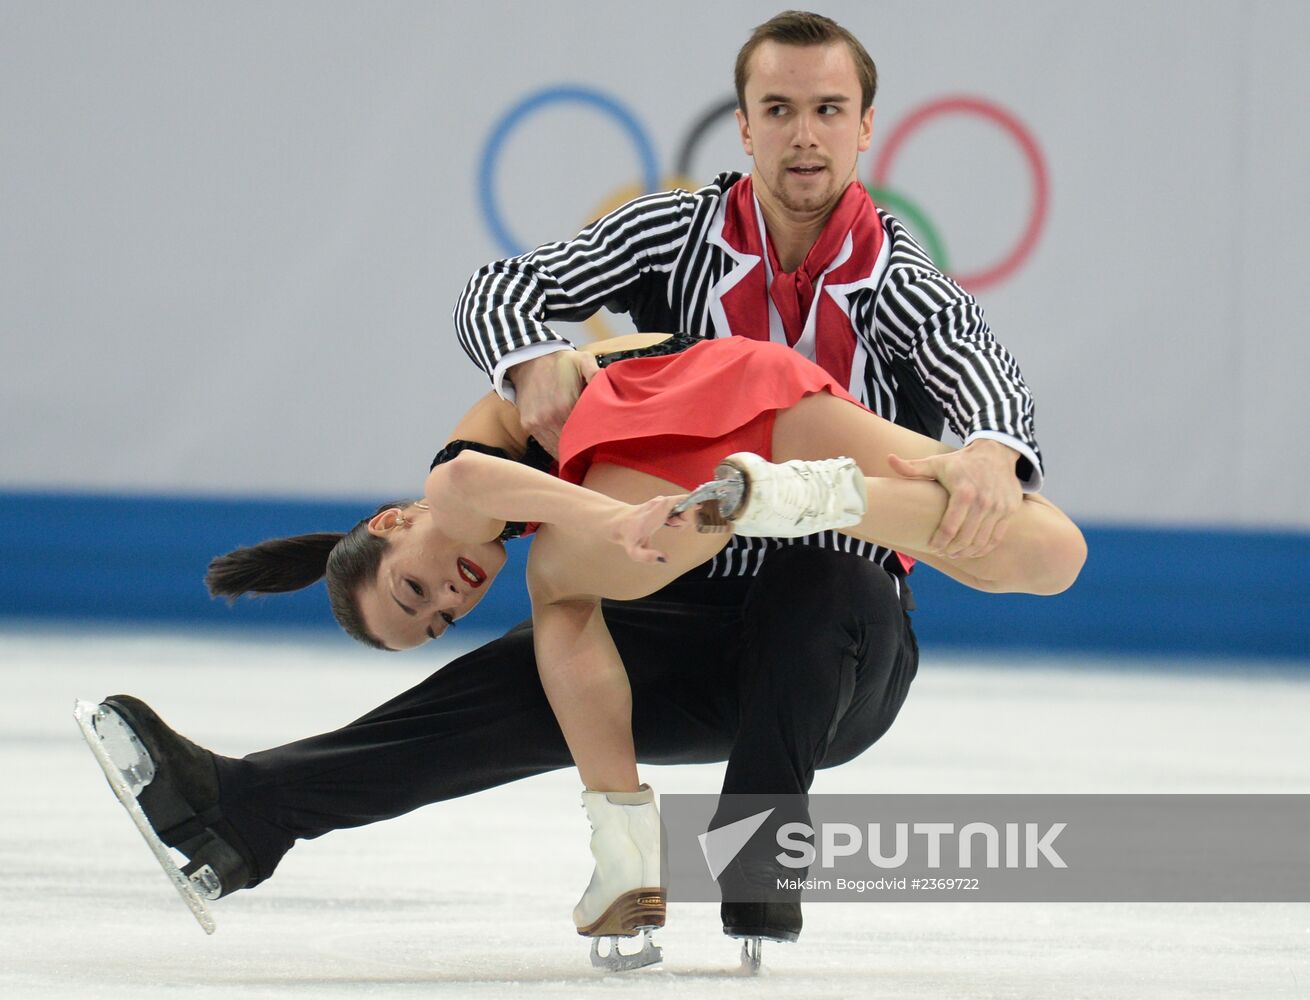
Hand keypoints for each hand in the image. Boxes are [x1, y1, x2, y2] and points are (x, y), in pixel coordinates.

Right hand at [507, 351, 598, 456]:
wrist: (529, 359)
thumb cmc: (560, 362)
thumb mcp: (583, 360)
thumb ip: (597, 374)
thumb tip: (612, 385)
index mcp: (566, 405)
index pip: (585, 433)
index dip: (595, 439)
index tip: (602, 440)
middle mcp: (550, 417)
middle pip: (571, 444)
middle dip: (583, 447)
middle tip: (594, 447)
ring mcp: (537, 423)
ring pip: (557, 448)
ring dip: (568, 449)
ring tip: (580, 447)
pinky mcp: (528, 425)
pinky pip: (545, 444)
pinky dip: (555, 446)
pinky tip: (565, 443)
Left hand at [611, 495, 690, 564]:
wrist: (618, 524)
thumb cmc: (628, 536)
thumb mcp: (634, 551)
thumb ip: (647, 556)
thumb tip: (665, 559)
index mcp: (657, 510)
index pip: (679, 501)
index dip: (690, 505)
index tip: (694, 512)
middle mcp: (659, 502)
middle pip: (683, 504)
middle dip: (685, 517)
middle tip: (675, 527)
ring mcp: (659, 501)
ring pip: (679, 506)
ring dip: (680, 517)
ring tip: (670, 525)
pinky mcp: (659, 502)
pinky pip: (675, 506)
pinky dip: (676, 514)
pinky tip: (669, 522)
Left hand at [887, 440, 1022, 557]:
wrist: (995, 452)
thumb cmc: (960, 462)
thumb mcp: (936, 463)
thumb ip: (912, 467)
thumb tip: (889, 459)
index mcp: (963, 492)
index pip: (949, 528)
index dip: (939, 543)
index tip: (932, 547)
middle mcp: (983, 502)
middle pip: (965, 538)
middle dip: (951, 550)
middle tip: (943, 553)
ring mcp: (999, 507)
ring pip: (981, 541)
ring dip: (967, 552)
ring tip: (955, 553)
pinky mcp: (1009, 510)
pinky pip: (996, 537)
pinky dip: (984, 548)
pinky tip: (974, 550)